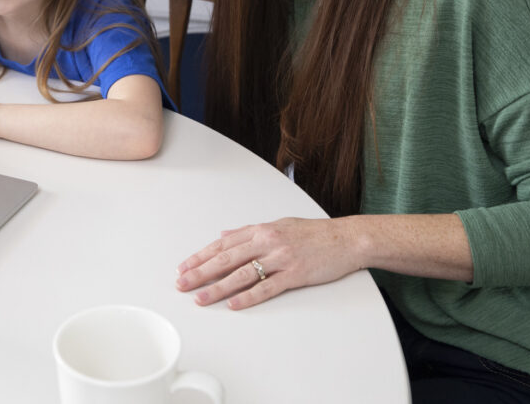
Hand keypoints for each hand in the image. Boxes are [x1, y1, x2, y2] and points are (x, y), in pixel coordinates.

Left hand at [174, 217, 361, 309]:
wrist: (346, 238)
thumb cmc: (314, 233)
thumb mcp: (278, 224)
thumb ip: (249, 231)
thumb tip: (224, 235)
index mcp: (261, 230)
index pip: (223, 244)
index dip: (201, 256)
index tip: (184, 267)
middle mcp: (267, 242)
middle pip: (226, 259)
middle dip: (201, 272)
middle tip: (182, 284)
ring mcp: (281, 258)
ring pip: (242, 274)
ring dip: (218, 287)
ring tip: (201, 298)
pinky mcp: (295, 274)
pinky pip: (267, 287)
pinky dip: (249, 296)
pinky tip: (234, 304)